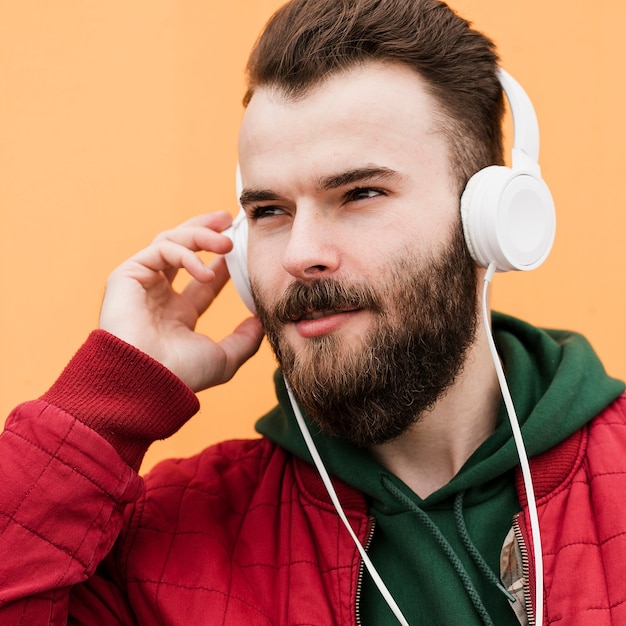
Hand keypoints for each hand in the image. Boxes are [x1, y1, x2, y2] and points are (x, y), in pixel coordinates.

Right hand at [99, 212, 263, 390]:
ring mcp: (142, 284)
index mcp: (178, 314)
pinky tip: (205, 271)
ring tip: (226, 242)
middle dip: (204, 231)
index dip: (222, 261)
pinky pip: (160, 250)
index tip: (241, 247)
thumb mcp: (224, 358)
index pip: (203, 277)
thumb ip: (244, 339)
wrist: (147, 381)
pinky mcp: (127, 275)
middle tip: (227, 220)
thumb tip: (261, 322)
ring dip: (200, 236)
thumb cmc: (181, 375)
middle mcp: (159, 295)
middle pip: (181, 249)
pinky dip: (185, 254)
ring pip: (171, 242)